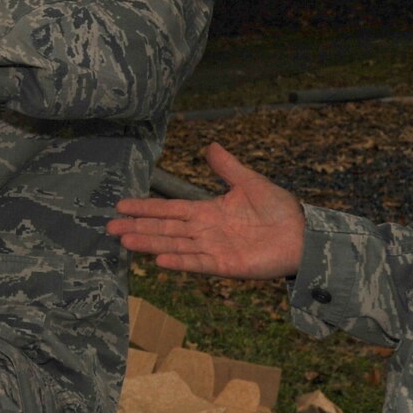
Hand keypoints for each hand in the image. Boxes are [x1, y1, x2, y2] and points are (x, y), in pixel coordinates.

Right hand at [107, 143, 305, 278]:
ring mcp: (212, 249)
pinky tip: (158, 259)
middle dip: (138, 228)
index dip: (146, 208)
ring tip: (125, 241)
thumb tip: (209, 146)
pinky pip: (197, 262)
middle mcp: (205, 231)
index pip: (169, 210)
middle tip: (110, 228)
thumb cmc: (278, 209)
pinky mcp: (225, 265)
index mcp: (208, 211)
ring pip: (174, 245)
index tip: (121, 206)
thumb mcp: (250, 182)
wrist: (302, 234)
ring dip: (150, 243)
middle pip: (165, 229)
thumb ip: (227, 167)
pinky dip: (178, 261)